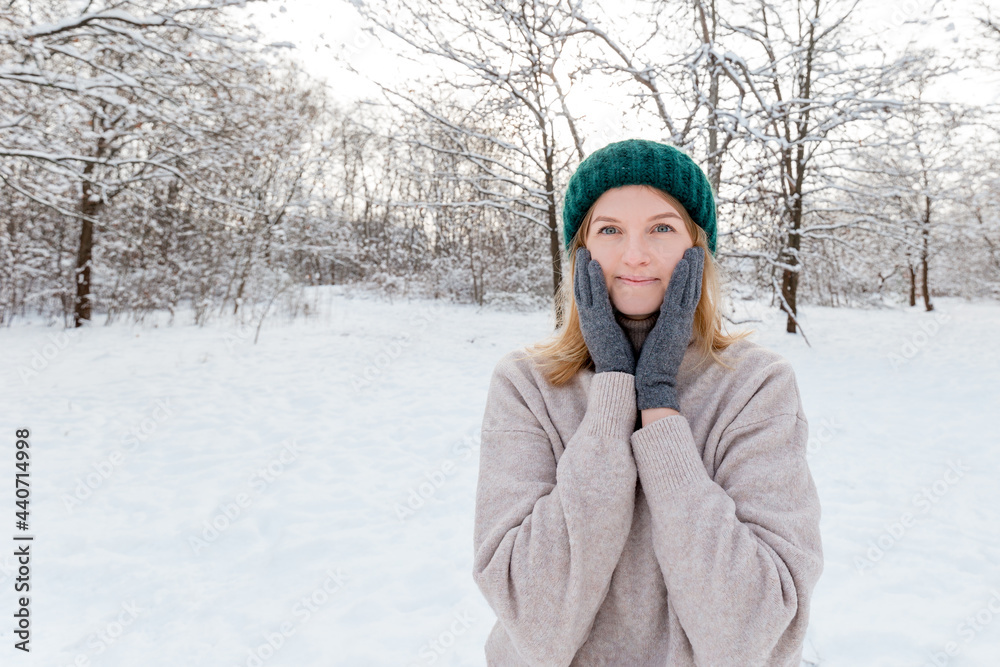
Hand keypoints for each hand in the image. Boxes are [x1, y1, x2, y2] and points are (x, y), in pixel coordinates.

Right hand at [573, 247, 635, 374]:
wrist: (619, 378)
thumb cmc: (621, 361)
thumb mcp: (614, 339)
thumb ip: (613, 326)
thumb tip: (616, 318)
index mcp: (594, 324)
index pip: (587, 297)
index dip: (584, 279)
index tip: (586, 263)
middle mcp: (589, 321)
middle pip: (581, 289)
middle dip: (580, 270)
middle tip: (581, 251)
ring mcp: (592, 321)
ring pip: (584, 289)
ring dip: (584, 269)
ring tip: (584, 251)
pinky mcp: (598, 323)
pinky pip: (595, 297)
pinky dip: (593, 281)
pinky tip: (594, 265)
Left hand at [635, 246, 704, 410]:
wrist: (652, 384)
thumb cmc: (651, 365)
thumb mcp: (658, 341)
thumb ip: (660, 327)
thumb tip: (658, 318)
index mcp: (676, 324)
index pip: (685, 296)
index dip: (690, 278)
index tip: (691, 261)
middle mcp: (682, 321)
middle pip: (691, 288)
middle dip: (695, 269)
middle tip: (697, 249)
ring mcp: (679, 322)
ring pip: (688, 289)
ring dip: (692, 268)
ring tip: (695, 249)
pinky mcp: (673, 325)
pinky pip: (678, 297)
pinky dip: (682, 280)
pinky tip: (683, 265)